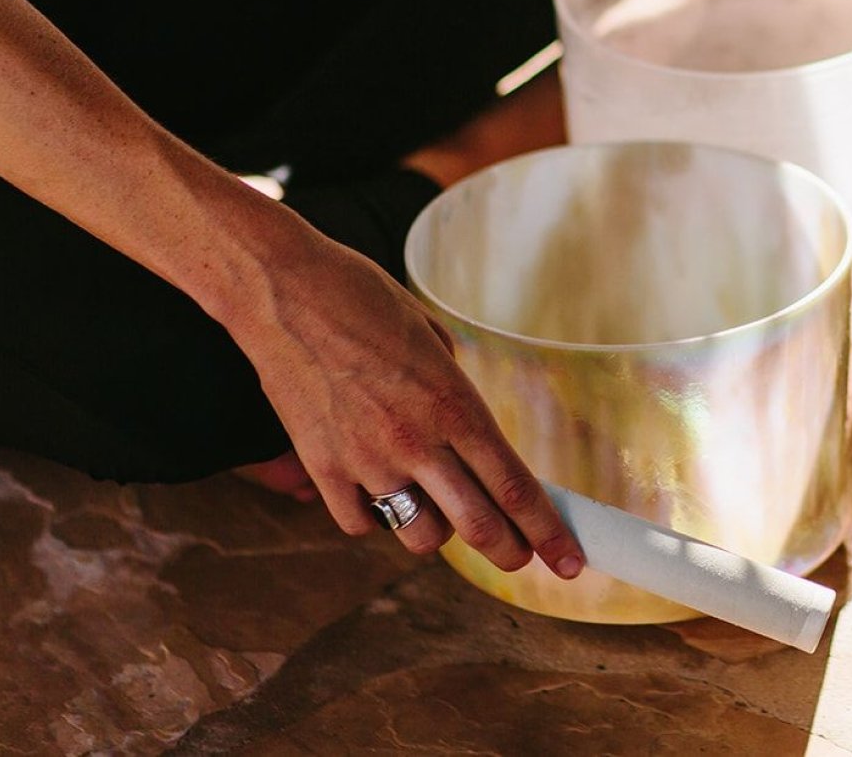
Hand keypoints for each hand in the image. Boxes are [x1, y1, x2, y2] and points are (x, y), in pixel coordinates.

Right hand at [231, 229, 583, 577]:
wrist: (283, 290)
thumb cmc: (363, 298)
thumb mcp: (432, 336)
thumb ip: (453, 392)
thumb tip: (465, 429)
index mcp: (454, 404)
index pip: (514, 487)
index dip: (547, 532)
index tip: (568, 562)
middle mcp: (416, 441)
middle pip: (477, 525)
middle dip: (509, 551)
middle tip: (521, 558)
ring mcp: (366, 460)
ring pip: (419, 536)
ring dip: (439, 532)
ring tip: (441, 509)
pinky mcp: (321, 468)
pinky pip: (360, 522)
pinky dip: (376, 518)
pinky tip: (381, 495)